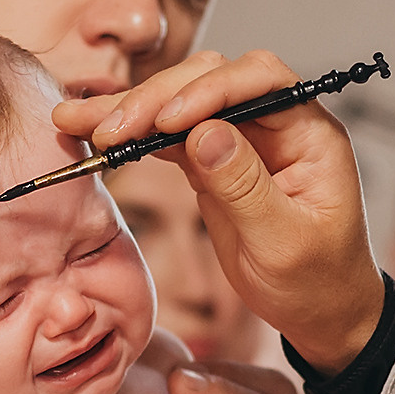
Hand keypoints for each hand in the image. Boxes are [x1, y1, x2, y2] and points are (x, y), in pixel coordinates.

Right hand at [57, 50, 385, 373]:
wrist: (319, 313)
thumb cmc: (317, 281)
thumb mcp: (283, 242)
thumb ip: (244, 186)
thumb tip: (205, 134)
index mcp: (309, 133)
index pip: (260, 80)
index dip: (210, 90)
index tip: (168, 120)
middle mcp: (274, 124)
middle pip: (210, 81)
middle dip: (156, 99)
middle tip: (109, 130)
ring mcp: (240, 139)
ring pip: (180, 103)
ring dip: (130, 110)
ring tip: (76, 120)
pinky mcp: (210, 161)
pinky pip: (167, 137)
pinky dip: (132, 137)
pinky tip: (92, 136)